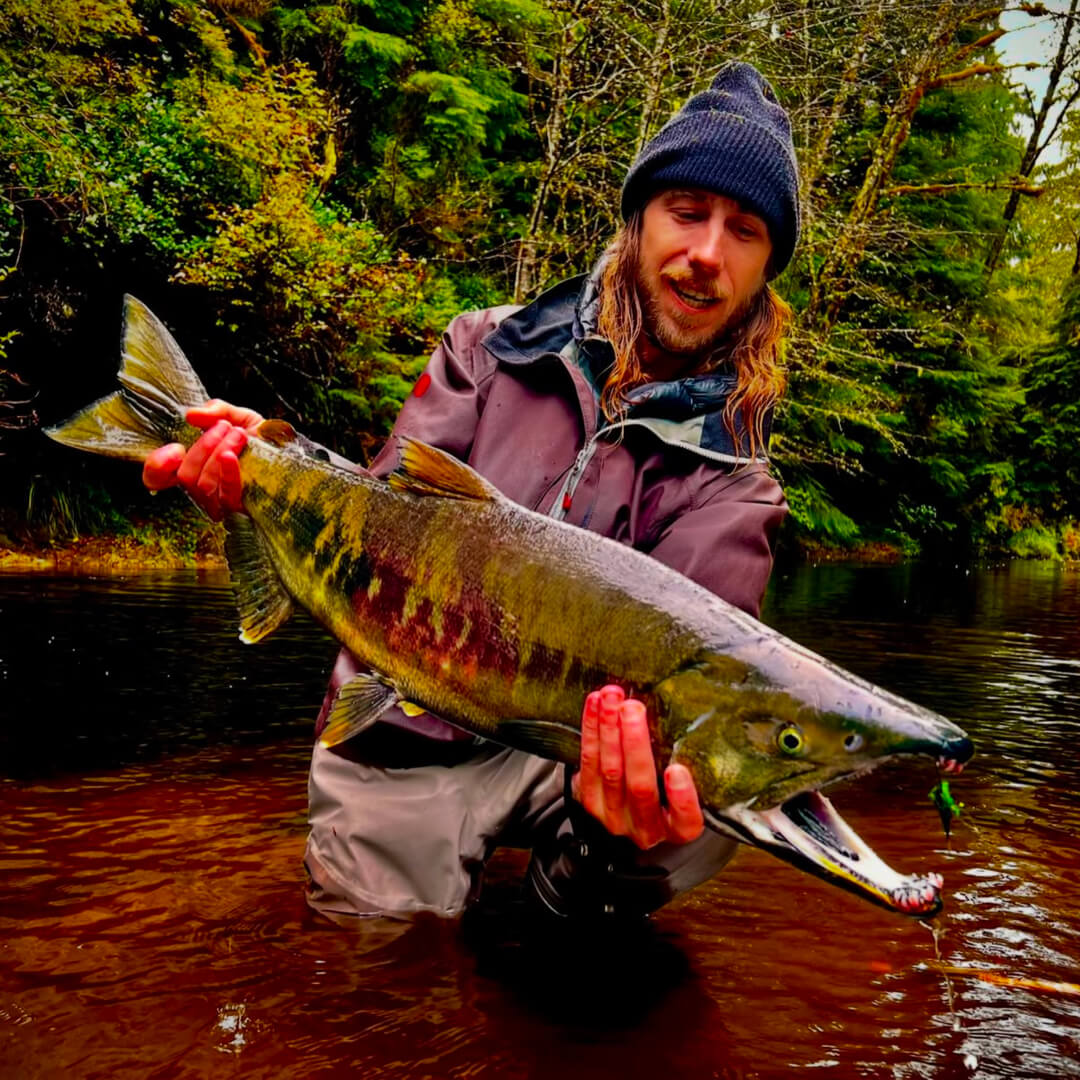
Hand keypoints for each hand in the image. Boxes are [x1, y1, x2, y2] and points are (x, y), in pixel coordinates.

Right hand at [142, 400, 263, 519]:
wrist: (292, 454)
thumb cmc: (262, 439)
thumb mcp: (238, 417)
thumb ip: (216, 411)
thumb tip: (192, 415)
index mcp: (193, 468)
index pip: (157, 478)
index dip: (157, 466)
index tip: (174, 448)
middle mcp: (202, 490)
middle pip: (185, 475)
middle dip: (204, 445)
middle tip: (226, 427)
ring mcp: (220, 504)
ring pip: (203, 483)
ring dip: (219, 452)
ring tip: (240, 435)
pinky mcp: (240, 510)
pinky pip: (226, 495)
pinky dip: (227, 473)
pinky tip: (232, 455)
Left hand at [573, 684, 703, 849]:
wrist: (623, 817)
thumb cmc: (664, 793)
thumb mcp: (682, 791)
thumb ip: (686, 766)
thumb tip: (686, 715)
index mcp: (677, 829)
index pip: (685, 820)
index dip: (682, 798)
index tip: (678, 770)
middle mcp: (645, 828)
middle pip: (640, 787)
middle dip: (635, 743)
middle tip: (633, 709)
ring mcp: (613, 816)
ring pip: (610, 769)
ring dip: (609, 727)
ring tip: (612, 698)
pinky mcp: (588, 799)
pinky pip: (588, 760)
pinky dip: (591, 728)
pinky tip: (595, 704)